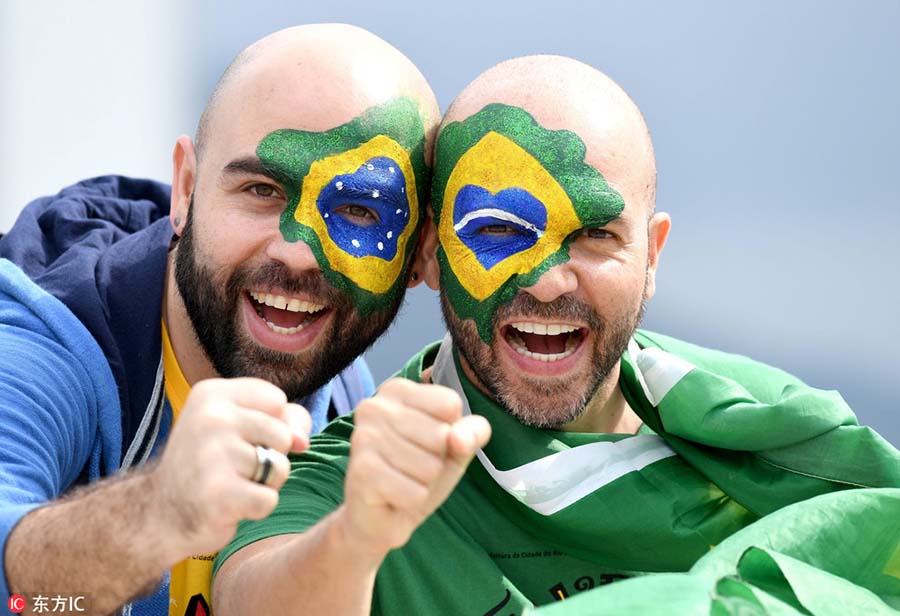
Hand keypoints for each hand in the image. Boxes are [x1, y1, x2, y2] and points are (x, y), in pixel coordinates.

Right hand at [149, 378, 310, 559]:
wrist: (159, 515)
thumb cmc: (210, 466)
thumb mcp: (241, 427)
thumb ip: (284, 419)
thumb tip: (302, 441)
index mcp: (212, 393)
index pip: (277, 400)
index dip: (271, 424)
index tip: (238, 438)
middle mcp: (211, 417)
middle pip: (283, 435)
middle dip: (269, 457)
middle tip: (232, 468)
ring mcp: (213, 455)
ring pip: (279, 468)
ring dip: (263, 484)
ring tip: (231, 485)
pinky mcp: (219, 493)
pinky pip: (269, 500)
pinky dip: (256, 509)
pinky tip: (228, 507)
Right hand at [339, 378, 490, 557]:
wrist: (383, 516)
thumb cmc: (419, 472)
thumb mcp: (456, 447)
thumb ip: (473, 432)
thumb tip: (458, 438)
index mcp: (396, 390)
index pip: (450, 403)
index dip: (451, 432)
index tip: (427, 442)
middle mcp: (374, 406)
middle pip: (441, 435)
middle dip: (437, 461)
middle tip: (413, 467)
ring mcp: (363, 437)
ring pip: (429, 466)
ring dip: (423, 482)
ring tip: (403, 480)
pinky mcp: (362, 472)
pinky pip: (415, 492)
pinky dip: (413, 501)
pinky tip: (393, 496)